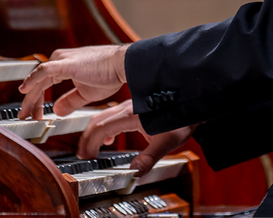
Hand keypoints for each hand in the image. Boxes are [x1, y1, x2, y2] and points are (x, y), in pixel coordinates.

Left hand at [17, 44, 129, 121]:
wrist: (122, 65)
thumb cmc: (109, 75)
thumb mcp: (86, 93)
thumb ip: (70, 101)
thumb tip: (56, 111)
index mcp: (64, 65)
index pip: (43, 83)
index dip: (37, 100)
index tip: (35, 115)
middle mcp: (59, 59)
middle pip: (38, 82)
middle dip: (31, 101)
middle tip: (25, 117)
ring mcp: (60, 60)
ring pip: (38, 79)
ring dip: (30, 97)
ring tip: (25, 113)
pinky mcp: (64, 64)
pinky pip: (43, 71)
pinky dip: (32, 80)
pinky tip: (24, 90)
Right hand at [78, 99, 195, 175]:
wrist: (190, 99)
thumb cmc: (181, 119)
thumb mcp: (167, 142)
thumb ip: (149, 158)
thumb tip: (135, 172)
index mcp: (131, 115)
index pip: (102, 127)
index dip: (90, 142)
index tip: (86, 156)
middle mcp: (127, 108)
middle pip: (98, 120)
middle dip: (87, 138)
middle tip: (83, 155)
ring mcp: (130, 106)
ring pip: (104, 117)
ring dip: (94, 132)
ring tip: (91, 149)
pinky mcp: (134, 107)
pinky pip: (112, 116)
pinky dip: (105, 128)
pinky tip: (109, 139)